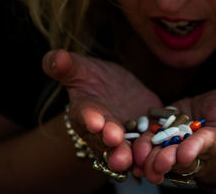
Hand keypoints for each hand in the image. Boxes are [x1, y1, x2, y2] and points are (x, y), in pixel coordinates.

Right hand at [42, 49, 162, 170]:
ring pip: (126, 150)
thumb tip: (55, 57)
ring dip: (129, 155)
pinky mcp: (144, 136)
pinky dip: (153, 151)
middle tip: (116, 143)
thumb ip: (66, 66)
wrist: (117, 90)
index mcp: (85, 113)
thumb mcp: (82, 68)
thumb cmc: (95, 78)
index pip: (85, 117)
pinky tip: (160, 155)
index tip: (95, 122)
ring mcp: (126, 136)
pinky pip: (149, 145)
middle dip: (110, 143)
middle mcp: (103, 131)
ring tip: (132, 159)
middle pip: (105, 140)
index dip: (90, 119)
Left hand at [132, 89, 215, 183]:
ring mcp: (175, 139)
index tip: (184, 155)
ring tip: (139, 161)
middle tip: (156, 164)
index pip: (204, 146)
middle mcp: (192, 145)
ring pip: (161, 151)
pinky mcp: (161, 129)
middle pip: (178, 155)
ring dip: (149, 157)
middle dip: (167, 159)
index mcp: (214, 141)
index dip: (194, 150)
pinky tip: (130, 151)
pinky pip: (149, 140)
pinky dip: (139, 146)